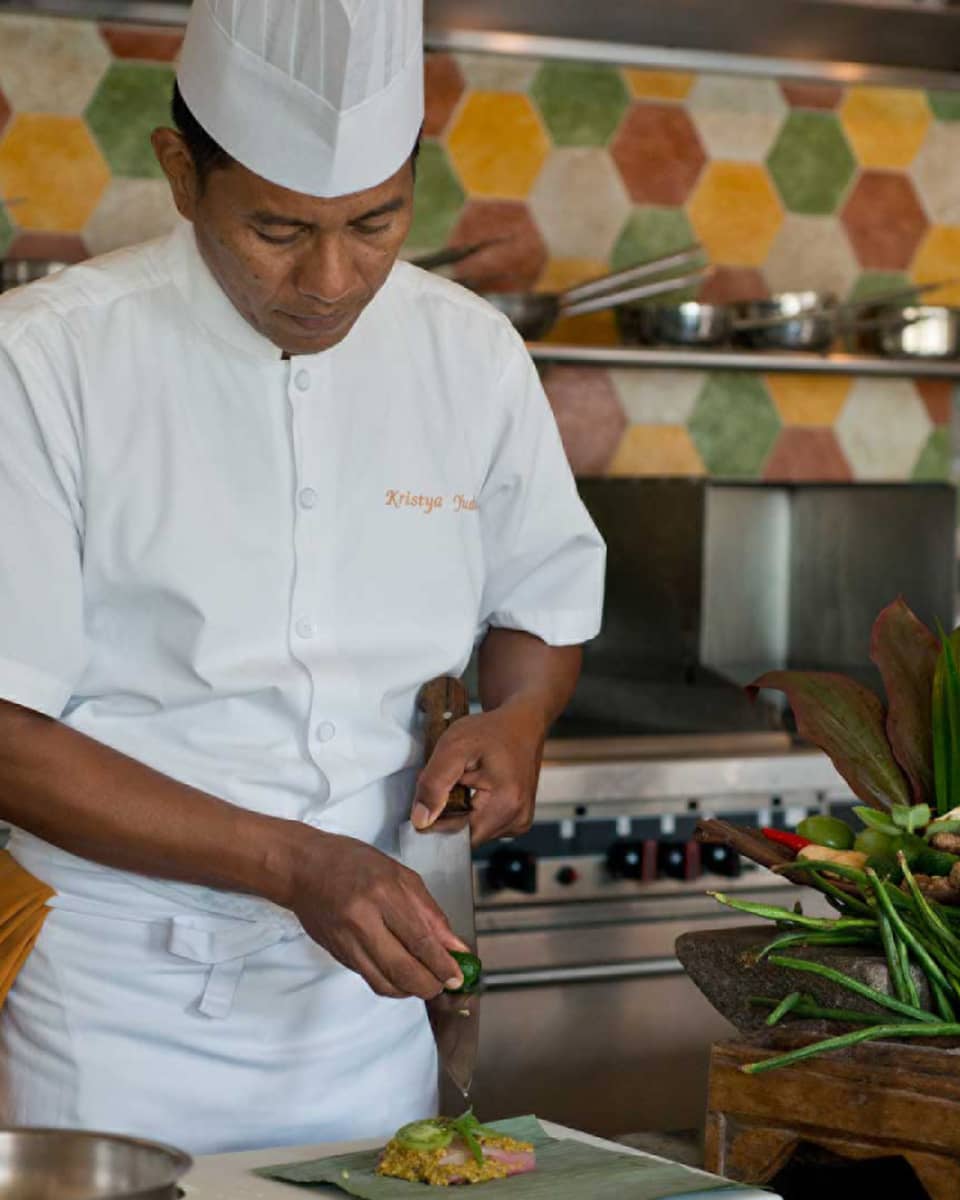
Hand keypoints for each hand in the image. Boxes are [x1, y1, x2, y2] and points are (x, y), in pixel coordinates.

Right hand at [287, 829, 469, 999]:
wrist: (304, 869)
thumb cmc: (354, 863)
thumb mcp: (401, 875)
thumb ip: (430, 912)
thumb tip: (455, 946)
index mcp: (383, 893)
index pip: (419, 939)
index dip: (442, 964)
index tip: (457, 976)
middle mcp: (363, 920)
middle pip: (403, 969)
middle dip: (430, 985)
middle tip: (445, 984)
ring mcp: (347, 941)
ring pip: (386, 983)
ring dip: (411, 990)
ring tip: (426, 981)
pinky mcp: (338, 955)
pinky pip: (371, 979)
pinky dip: (392, 984)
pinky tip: (402, 975)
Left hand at [412, 697, 546, 844]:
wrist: (522, 723)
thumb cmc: (491, 730)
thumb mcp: (453, 747)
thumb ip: (434, 783)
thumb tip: (421, 820)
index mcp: (506, 804)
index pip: (457, 835)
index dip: (437, 817)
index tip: (434, 790)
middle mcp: (518, 819)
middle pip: (466, 835)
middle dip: (451, 811)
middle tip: (454, 780)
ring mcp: (521, 821)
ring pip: (475, 831)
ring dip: (463, 811)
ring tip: (468, 781)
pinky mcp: (519, 819)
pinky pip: (487, 825)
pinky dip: (476, 810)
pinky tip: (479, 788)